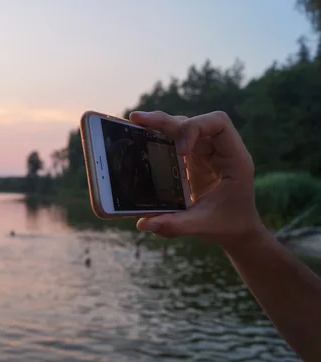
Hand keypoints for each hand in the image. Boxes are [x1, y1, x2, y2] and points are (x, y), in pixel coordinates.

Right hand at [129, 110, 265, 247]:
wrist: (238, 229)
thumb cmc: (228, 224)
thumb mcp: (203, 225)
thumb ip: (175, 224)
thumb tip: (143, 224)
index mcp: (233, 159)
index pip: (218, 124)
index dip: (196, 129)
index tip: (180, 152)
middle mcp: (219, 150)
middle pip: (194, 121)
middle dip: (165, 121)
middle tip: (137, 120)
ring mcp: (205, 153)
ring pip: (183, 127)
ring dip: (160, 125)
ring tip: (135, 124)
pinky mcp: (193, 160)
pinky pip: (176, 140)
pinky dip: (159, 137)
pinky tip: (141, 138)